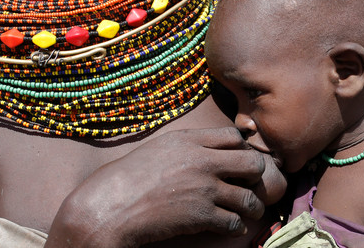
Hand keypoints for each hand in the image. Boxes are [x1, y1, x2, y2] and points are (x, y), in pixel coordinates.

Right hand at [45, 127, 285, 247]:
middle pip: (252, 162)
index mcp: (188, 140)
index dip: (240, 149)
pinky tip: (229, 226)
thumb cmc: (125, 179)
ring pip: (249, 197)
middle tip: (248, 185)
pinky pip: (235, 222)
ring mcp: (203, 188)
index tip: (237, 161)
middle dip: (254, 176)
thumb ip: (185, 146)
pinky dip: (236, 227)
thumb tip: (205, 151)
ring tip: (248, 211)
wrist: (109, 208)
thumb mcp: (157, 149)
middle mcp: (201, 160)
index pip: (233, 136)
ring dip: (251, 207)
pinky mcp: (201, 216)